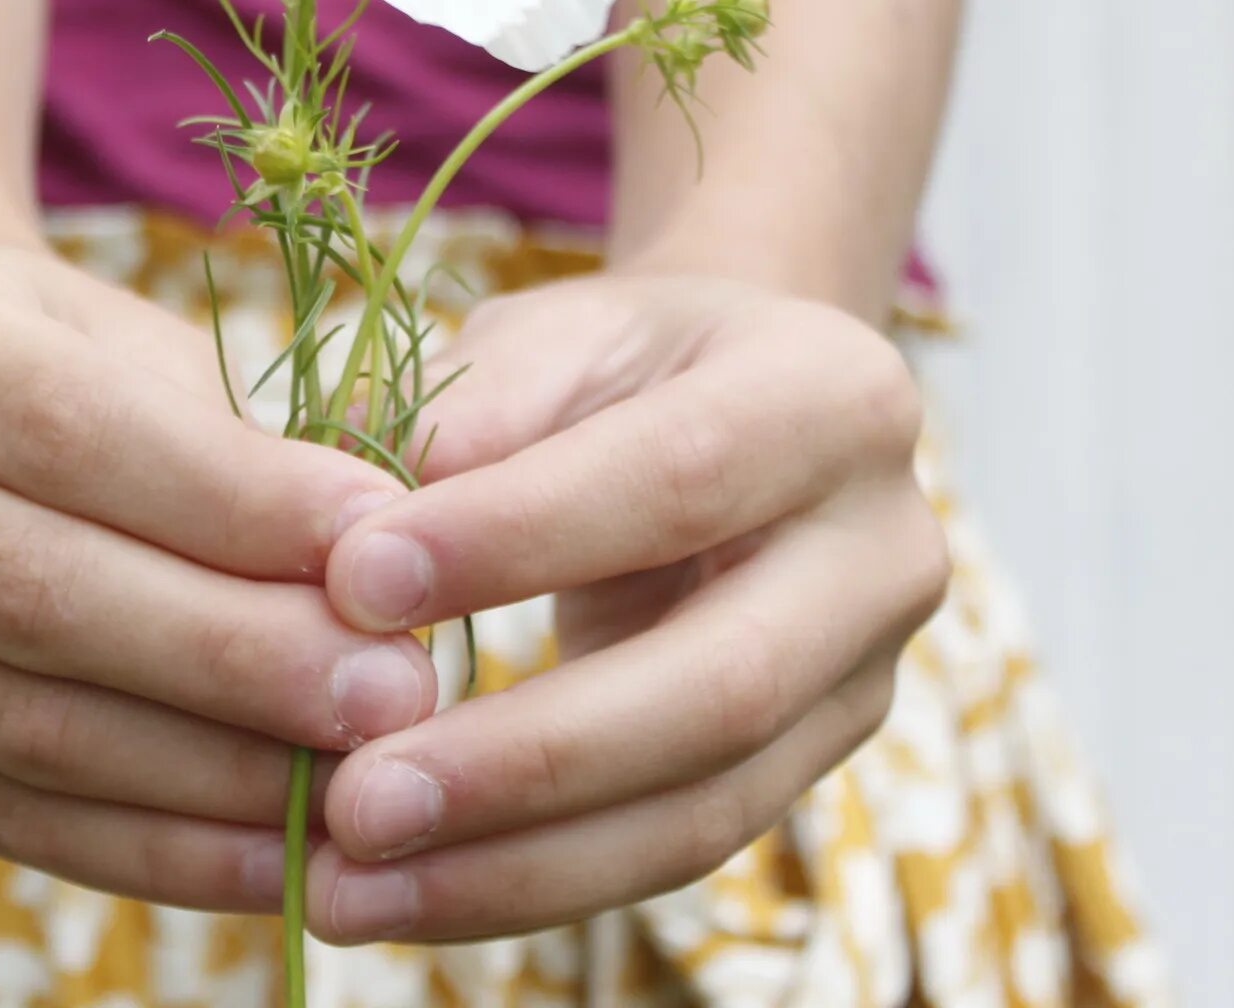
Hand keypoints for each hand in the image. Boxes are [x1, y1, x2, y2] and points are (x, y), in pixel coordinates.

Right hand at [0, 241, 437, 912]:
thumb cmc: (68, 360)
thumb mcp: (138, 339)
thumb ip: (251, 430)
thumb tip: (408, 531)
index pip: (64, 429)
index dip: (232, 499)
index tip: (385, 542)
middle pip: (39, 593)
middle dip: (237, 653)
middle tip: (395, 687)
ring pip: (32, 726)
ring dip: (217, 769)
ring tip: (365, 772)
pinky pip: (25, 823)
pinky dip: (166, 851)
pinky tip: (286, 853)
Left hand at [305, 269, 946, 942]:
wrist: (729, 414)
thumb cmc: (616, 367)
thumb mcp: (549, 336)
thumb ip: (467, 410)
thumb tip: (354, 529)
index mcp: (832, 397)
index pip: (678, 477)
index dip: (518, 538)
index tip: (351, 584)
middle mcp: (883, 549)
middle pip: (722, 685)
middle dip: (526, 756)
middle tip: (354, 799)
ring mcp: (863, 678)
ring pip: (702, 807)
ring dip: (513, 864)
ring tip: (350, 888)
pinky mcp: (808, 770)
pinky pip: (671, 851)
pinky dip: (527, 883)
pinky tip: (403, 897)